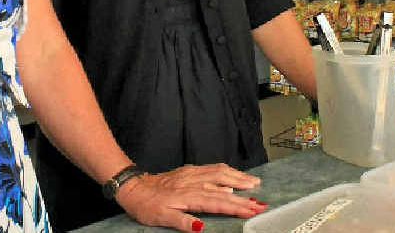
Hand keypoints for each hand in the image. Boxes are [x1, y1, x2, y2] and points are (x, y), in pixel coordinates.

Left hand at [116, 165, 267, 231]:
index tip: (254, 210)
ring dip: (238, 178)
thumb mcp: (160, 218)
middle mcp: (193, 182)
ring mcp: (191, 174)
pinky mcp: (188, 170)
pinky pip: (212, 168)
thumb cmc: (146, 205)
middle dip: (244, 194)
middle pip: (224, 187)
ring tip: (254, 183)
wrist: (133, 186)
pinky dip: (226, 170)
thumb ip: (181, 222)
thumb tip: (200, 227)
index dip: (237, 207)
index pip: (218, 202)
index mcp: (188, 195)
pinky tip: (232, 174)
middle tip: (261, 201)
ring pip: (220, 173)